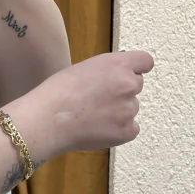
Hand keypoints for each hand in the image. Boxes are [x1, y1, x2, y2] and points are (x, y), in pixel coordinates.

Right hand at [31, 51, 155, 158]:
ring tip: (92, 116)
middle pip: (136, 86)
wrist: (49, 118)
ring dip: (118, 112)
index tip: (128, 75)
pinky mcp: (126, 131)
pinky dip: (118, 130)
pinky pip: (131, 129)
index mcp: (118, 65)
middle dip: (122, 91)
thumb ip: (106, 71)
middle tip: (99, 99)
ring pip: (131, 108)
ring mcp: (129, 109)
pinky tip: (98, 129)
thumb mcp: (84, 68)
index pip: (145, 61)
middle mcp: (129, 84)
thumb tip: (114, 79)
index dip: (136, 69)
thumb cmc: (58, 91)